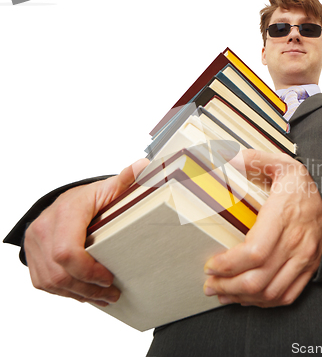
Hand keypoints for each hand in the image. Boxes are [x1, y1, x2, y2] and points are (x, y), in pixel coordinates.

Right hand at [24, 158, 148, 306]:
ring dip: (79, 294)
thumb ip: (125, 180)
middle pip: (60, 273)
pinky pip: (46, 283)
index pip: (67, 251)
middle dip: (88, 288)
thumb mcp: (106, 188)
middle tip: (112, 294)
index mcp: (65, 213)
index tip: (109, 278)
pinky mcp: (33, 259)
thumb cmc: (85, 199)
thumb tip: (145, 166)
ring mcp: (34, 246)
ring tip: (103, 298)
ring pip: (52, 282)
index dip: (88, 271)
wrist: (61, 203)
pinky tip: (85, 294)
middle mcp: (44, 230)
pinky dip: (67, 292)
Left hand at [203, 150, 321, 307]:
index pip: (253, 252)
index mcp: (284, 218)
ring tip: (223, 293)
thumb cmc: (308, 187)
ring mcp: (303, 260)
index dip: (228, 264)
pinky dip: (264, 302)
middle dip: (227, 286)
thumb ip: (255, 160)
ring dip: (242, 297)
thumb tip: (229, 156)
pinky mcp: (308, 269)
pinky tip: (248, 297)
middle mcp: (294, 243)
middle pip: (257, 278)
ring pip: (270, 292)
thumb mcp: (283, 165)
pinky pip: (286, 295)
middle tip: (209, 285)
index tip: (211, 265)